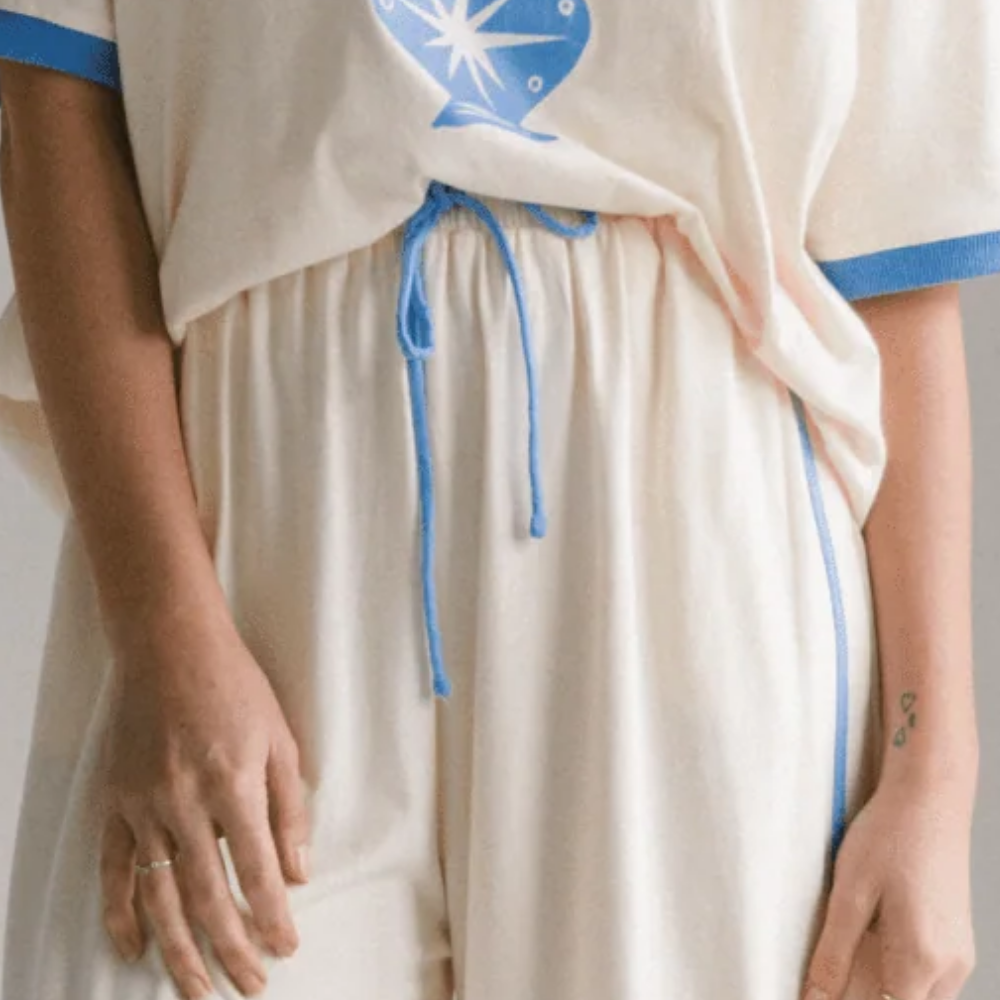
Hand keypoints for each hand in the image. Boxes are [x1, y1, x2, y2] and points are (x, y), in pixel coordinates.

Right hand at [98, 601, 309, 999]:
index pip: (256, 872)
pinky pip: (115, 871)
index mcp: (234, 785)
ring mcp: (143, 807)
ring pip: (158, 897)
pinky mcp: (116, 804)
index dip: (271, 918)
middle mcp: (185, 804)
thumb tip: (298, 872)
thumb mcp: (280, 739)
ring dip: (178, 951)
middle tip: (251, 984)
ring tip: (198, 991)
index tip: (285, 949)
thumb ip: (290, 808)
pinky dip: (121, 914)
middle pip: (206, 897)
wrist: (170, 648)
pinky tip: (134, 950)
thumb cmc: (236, 687)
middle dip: (231, 949)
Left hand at [801, 773, 975, 999]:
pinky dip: (897, 970)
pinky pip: (928, 976)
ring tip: (849, 951)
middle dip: (865, 997)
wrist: (930, 797)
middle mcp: (951, 967)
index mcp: (923, 961)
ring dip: (882, 986)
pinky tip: (871, 938)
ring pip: (918, 996)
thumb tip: (815, 999)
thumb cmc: (890, 837)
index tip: (821, 995)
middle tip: (827, 977)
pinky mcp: (957, 939)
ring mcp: (959, 954)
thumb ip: (834, 955)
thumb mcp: (850, 895)